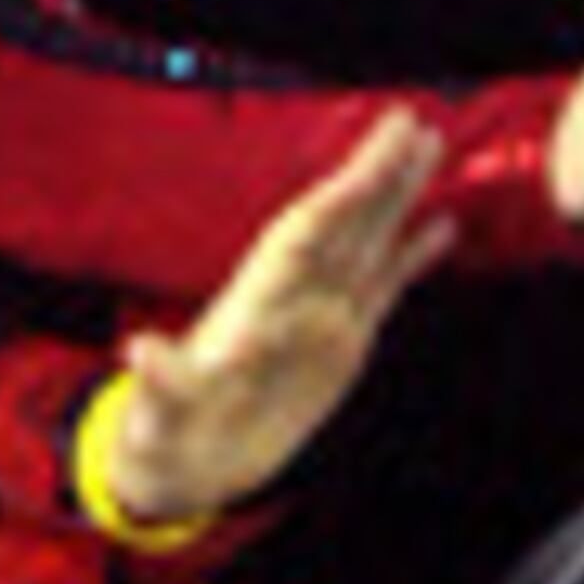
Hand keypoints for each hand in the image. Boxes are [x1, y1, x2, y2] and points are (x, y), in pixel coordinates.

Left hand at [99, 107, 455, 527]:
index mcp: (257, 303)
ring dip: (398, 196)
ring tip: (432, 146)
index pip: (307, 234)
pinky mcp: (339, 344)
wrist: (184, 462)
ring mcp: (319, 317)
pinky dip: (413, 256)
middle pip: (342, 222)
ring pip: (368, 242)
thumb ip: (162, 382)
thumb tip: (142, 353)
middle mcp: (291, 298)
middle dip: (377, 174)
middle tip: (414, 122)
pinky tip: (442, 225)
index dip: (342, 195)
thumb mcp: (161, 412)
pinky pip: (384, 288)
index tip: (377, 156)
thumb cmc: (169, 435)